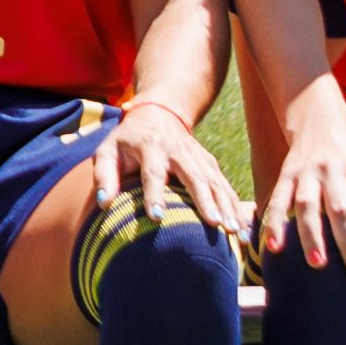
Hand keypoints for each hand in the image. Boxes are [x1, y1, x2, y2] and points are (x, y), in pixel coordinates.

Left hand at [100, 100, 248, 237]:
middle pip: (195, 177)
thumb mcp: (108, 150)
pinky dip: (236, 206)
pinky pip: (225, 185)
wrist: (158, 113)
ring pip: (215, 182)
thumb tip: (103, 202)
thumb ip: (103, 175)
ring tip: (234, 231)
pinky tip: (242, 227)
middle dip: (206, 201)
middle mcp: (178, 150)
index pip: (153, 172)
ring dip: (227, 206)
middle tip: (215, 225)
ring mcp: (198, 156)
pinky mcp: (210, 163)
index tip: (156, 216)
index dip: (154, 194)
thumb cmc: (127, 140)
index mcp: (150, 146)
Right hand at [255, 107, 345, 278]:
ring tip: (318, 265)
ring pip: (308, 206)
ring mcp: (308, 173)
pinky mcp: (286, 175)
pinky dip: (274, 223)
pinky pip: (278, 201)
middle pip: (342, 211)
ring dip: (311, 236)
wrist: (321, 122)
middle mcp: (334, 170)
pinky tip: (274, 248)